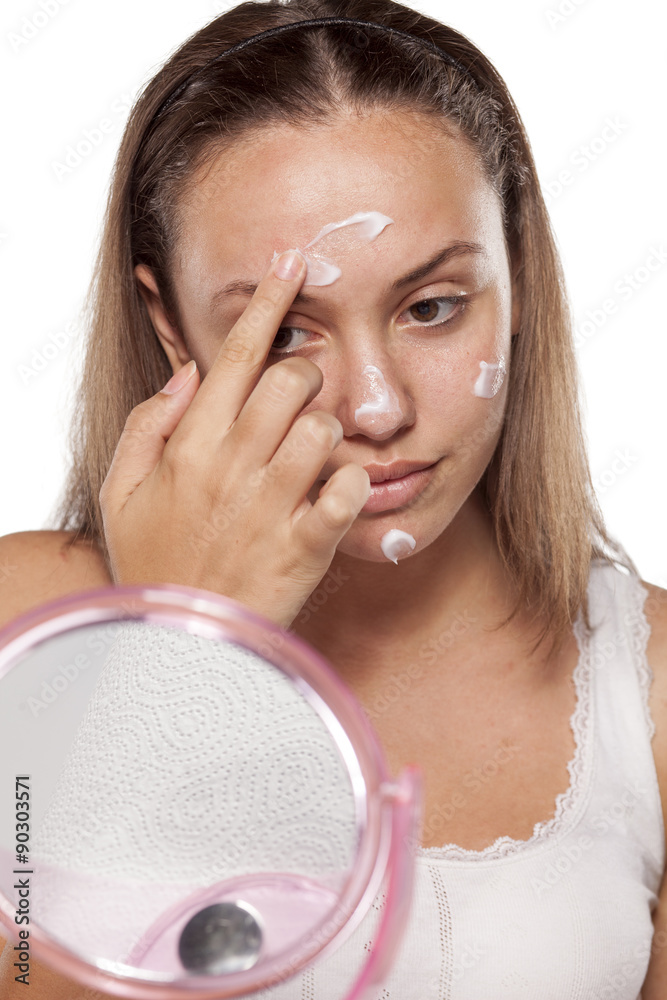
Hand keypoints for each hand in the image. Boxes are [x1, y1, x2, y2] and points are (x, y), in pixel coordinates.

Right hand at [99, 249, 370, 627]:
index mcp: (190, 446)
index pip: (233, 354)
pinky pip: (349, 489)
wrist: (181, 645)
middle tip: (296, 402)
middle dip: (304, 377)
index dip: (269, 303)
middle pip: (292, 379)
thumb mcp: (124, 491)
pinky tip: (335, 495)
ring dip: (326, 433)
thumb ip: (149, 423)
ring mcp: (273, 505)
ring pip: (325, 428)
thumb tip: (190, 372)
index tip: (295, 264)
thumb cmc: (154, 562)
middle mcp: (234, 466)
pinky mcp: (308, 545)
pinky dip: (352, 484)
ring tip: (310, 458)